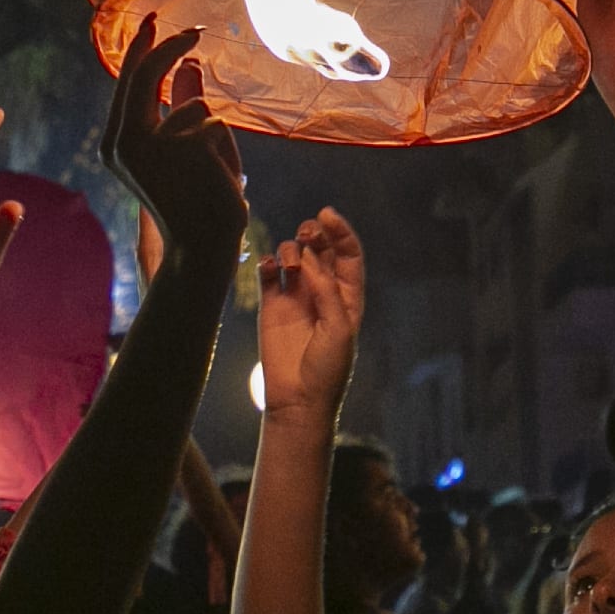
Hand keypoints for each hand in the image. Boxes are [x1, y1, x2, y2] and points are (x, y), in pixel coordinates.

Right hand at [101, 21, 245, 281]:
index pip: (127, 83)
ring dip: (212, 131)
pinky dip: (223, 145)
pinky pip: (214, 124)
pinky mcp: (183, 146)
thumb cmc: (196, 198)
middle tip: (196, 30)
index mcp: (116, 143)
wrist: (203, 244)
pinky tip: (217, 176)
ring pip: (193, 106)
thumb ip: (183, 103)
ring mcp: (152, 144)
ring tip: (211, 169)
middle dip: (171, 47)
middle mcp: (124, 142)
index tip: (155, 21)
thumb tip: (189, 62)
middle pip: (146, 76)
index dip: (142, 49)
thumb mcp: (186, 147)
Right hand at [254, 210, 365, 420]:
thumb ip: (326, 291)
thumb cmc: (327, 368)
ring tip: (292, 265)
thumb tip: (311, 256)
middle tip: (308, 233)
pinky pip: (267, 273)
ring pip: (293, 255)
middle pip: (320, 248)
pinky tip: (270, 267)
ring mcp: (295, 296)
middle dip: (314, 233)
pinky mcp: (271, 305)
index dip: (340, 231)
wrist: (298, 399)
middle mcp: (322, 291)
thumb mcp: (338, 328)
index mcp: (347, 296)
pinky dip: (267, 263)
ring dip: (291, 250)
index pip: (347, 254)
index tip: (327, 214)